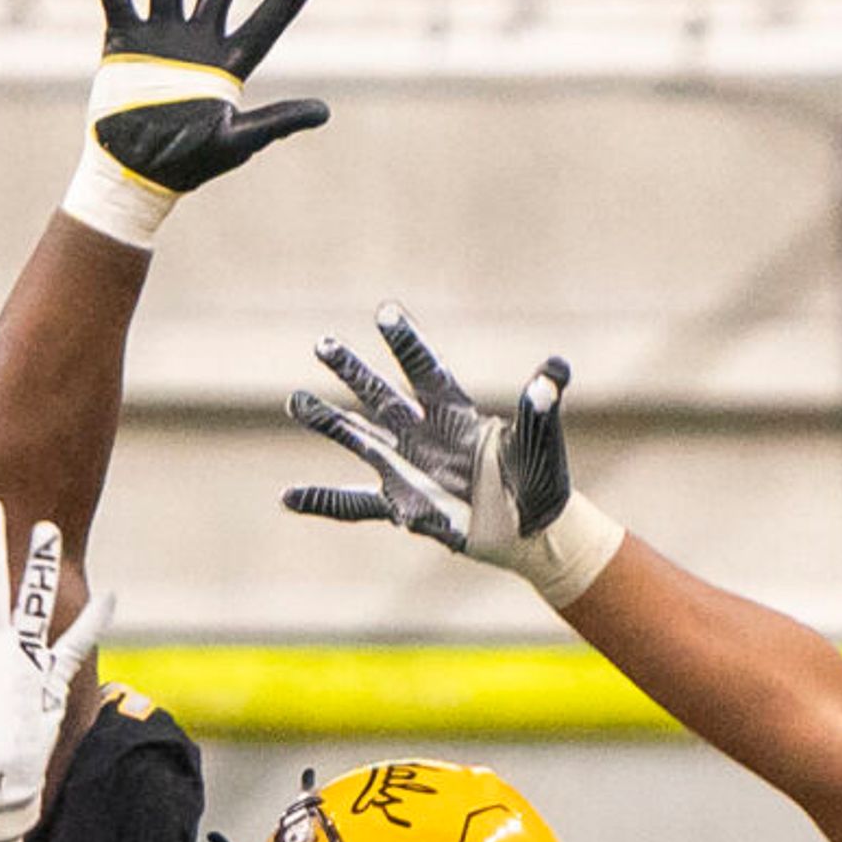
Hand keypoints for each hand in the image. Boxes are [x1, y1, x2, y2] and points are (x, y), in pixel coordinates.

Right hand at [60, 0, 328, 249]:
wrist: (136, 174)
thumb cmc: (190, 164)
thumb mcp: (236, 143)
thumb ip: (275, 123)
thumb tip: (324, 112)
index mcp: (228, 66)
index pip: (263, 26)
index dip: (285, 1)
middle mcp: (197, 43)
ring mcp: (160, 38)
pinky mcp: (124, 42)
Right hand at [285, 304, 627, 608]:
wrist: (532, 530)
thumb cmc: (540, 479)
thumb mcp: (541, 442)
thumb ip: (541, 408)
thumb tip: (554, 369)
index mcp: (455, 412)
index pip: (425, 370)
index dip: (406, 343)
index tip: (385, 311)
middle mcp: (422, 434)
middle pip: (379, 395)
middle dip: (353, 371)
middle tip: (323, 343)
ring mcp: (407, 468)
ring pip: (358, 439)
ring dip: (328, 422)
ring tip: (295, 401)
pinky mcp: (401, 505)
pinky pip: (354, 505)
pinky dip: (323, 501)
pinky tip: (287, 498)